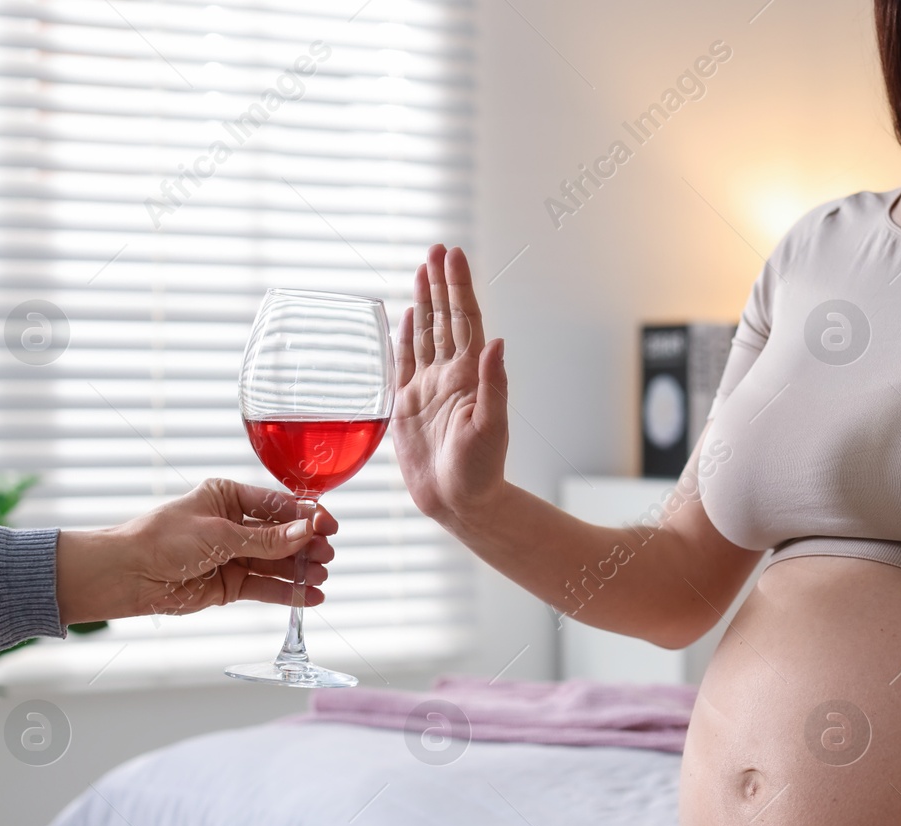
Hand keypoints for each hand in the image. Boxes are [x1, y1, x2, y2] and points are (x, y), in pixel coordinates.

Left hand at [55, 479, 338, 624]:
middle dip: (306, 545)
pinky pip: (265, 587)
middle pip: (281, 536)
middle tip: (327, 554)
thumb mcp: (220, 534)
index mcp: (228, 497)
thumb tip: (307, 533)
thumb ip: (266, 538)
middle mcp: (234, 525)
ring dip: (300, 570)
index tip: (328, 525)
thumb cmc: (162, 540)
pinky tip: (309, 595)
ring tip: (320, 576)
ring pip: (276, 563)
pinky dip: (287, 593)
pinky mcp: (230, 586)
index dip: (305, 516)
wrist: (126, 575)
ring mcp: (233, 557)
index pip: (277, 505)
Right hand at [391, 244, 508, 527]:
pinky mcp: (408, 405)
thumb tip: (496, 341)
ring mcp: (429, 387)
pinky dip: (405, 337)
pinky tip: (407, 315)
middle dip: (440, 282)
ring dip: (425, 301)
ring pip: (426, 334)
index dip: (458, 286)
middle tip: (437, 248)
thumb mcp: (492, 425)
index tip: (453, 254)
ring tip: (421, 269)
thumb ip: (493, 384)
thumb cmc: (481, 469)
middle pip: (445, 318)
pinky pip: (405, 363)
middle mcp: (450, 375)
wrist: (460, 502)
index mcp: (470, 375)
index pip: (464, 319)